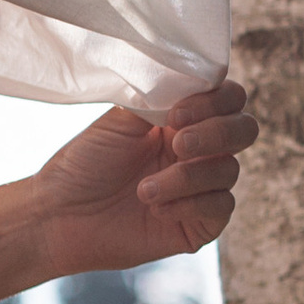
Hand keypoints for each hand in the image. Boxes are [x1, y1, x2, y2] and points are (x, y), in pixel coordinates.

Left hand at [30, 74, 255, 275]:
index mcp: (183, 120)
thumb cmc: (84, 166)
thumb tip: (190, 79)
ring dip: (186, 177)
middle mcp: (198, 151)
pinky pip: (220, 207)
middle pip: (245, 130)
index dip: (214, 101)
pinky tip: (156, 209)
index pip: (228, 99)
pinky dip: (190, 204)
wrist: (59, 216)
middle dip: (217, 133)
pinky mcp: (199, 224)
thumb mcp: (119, 122)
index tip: (176, 114)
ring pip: (229, 170)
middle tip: (178, 144)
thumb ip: (159, 97)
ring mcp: (201, 187)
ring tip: (144, 190)